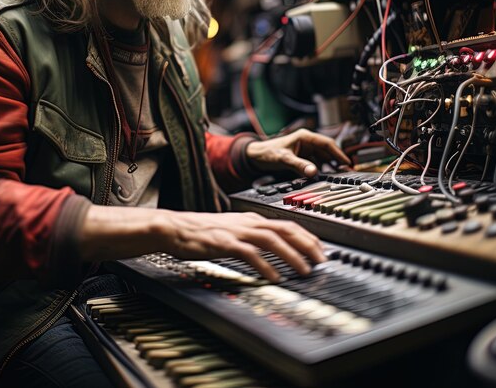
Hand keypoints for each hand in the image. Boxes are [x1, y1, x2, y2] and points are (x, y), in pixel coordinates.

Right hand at [80, 205, 324, 282]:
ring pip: (272, 239)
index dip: (307, 236)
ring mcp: (236, 231)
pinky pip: (250, 253)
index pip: (287, 223)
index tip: (321, 250)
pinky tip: (274, 277)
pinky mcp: (224, 243)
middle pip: (286, 228)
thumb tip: (272, 252)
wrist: (174, 228)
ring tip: (305, 271)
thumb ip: (252, 238)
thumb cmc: (201, 232)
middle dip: (308, 244)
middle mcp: (248, 222)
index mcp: (251, 219)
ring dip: (292, 255)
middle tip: (322, 260)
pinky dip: (265, 265)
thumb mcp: (232, 230)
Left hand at [245, 128, 350, 177]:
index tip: (347, 163)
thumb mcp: (284, 159)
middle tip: (348, 172)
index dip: (338, 153)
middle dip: (338, 161)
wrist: (255, 156)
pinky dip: (323, 169)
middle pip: (327, 151)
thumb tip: (314, 172)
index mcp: (305, 137)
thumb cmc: (268, 153)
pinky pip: (316, 163)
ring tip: (341, 176)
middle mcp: (307, 142)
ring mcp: (305, 150)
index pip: (327, 143)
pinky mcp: (302, 157)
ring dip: (332, 166)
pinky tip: (327, 176)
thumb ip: (299, 165)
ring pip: (323, 158)